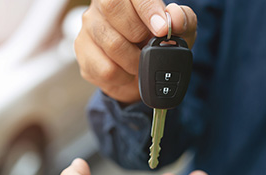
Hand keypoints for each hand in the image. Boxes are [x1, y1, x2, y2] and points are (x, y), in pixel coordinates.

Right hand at [75, 0, 196, 104]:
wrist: (137, 72)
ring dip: (133, 60)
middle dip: (138, 33)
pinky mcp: (82, 52)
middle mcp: (101, 5)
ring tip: (139, 63)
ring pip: (111, 43)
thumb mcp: (178, 31)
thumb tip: (175, 17)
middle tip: (148, 46)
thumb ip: (183, 20)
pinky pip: (105, 69)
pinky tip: (125, 72)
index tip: (162, 29)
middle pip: (112, 8)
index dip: (148, 10)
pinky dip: (123, 76)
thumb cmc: (155, 43)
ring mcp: (88, 27)